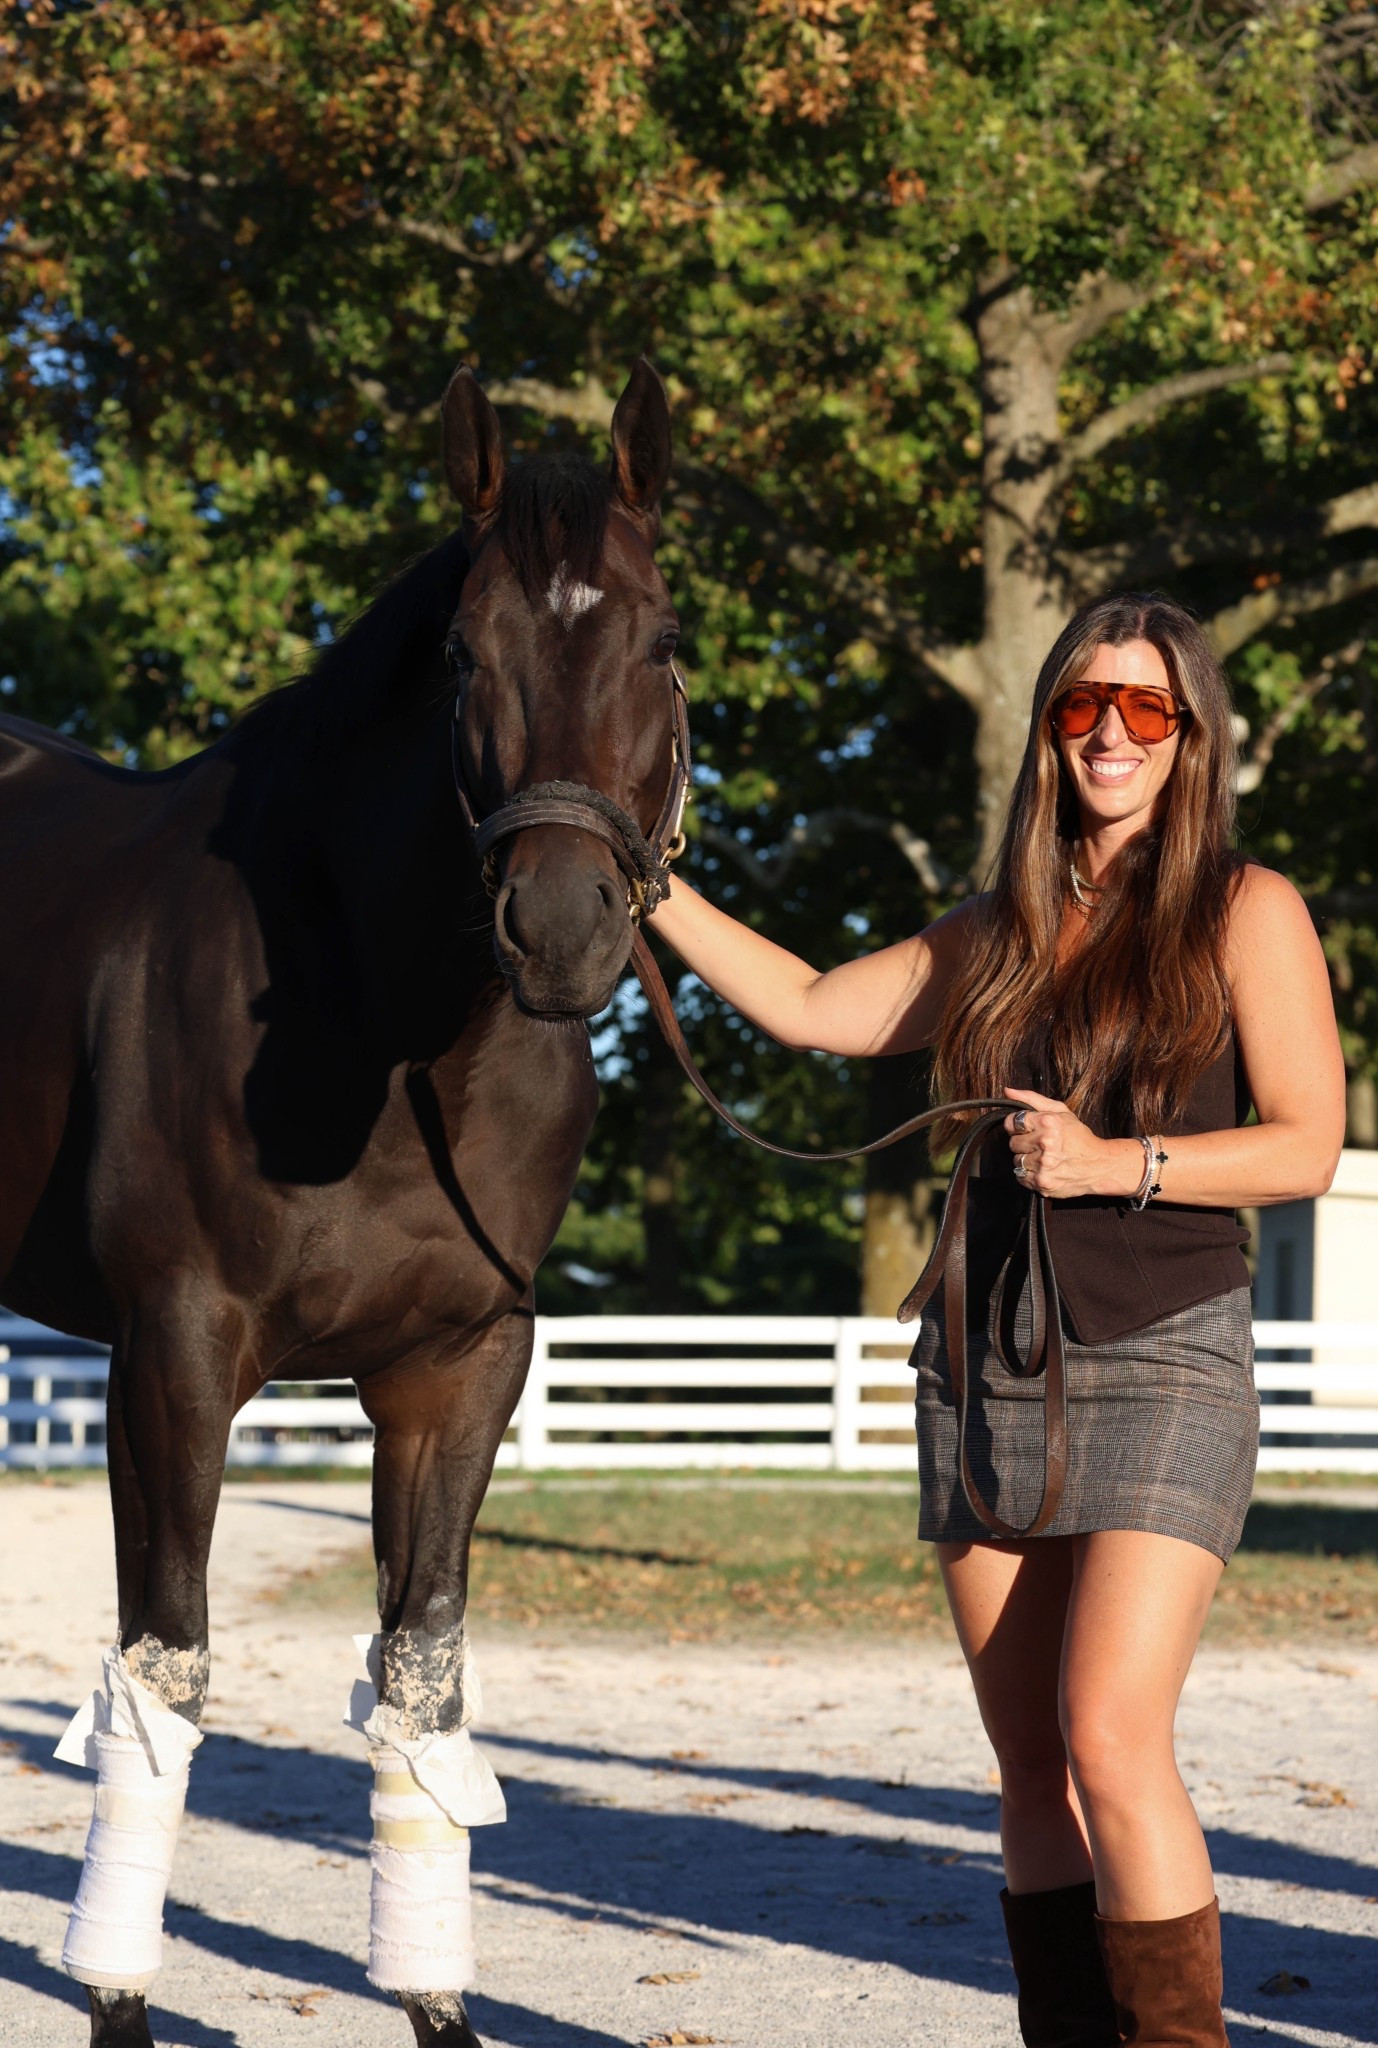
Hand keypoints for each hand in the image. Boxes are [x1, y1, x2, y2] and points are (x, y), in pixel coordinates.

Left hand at [1003, 1087, 1135, 1198]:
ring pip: (1016, 1161)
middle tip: (1039, 1145)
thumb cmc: (1079, 1138)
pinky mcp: (1042, 1182)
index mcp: (1048, 1122)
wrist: (1099, 1166)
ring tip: (1043, 1158)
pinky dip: (1029, 1174)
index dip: (1017, 1126)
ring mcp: (1043, 1164)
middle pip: (1012, 1143)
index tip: (1027, 1130)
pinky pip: (1021, 1177)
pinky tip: (1043, 1169)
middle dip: (1023, 1143)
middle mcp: (1044, 1143)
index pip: (1012, 1122)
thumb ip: (1032, 1099)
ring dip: (1027, 1159)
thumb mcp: (1061, 1111)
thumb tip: (1007, 1091)